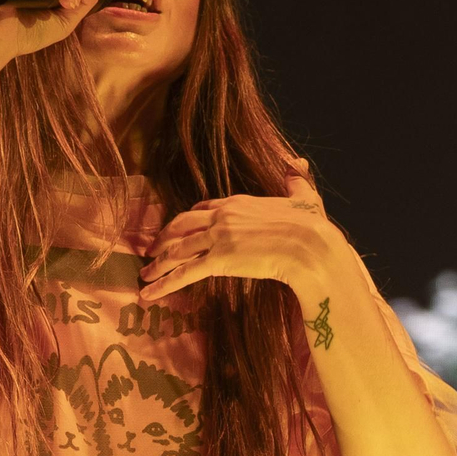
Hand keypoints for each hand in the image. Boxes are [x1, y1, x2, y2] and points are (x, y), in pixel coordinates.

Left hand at [138, 158, 335, 300]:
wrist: (311, 245)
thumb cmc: (312, 225)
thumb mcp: (304, 196)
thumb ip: (295, 180)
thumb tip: (296, 161)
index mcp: (238, 202)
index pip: (203, 209)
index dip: (187, 220)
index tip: (177, 229)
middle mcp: (222, 217)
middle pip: (181, 226)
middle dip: (164, 238)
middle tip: (151, 250)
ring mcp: (218, 237)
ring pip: (177, 251)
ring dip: (157, 264)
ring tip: (144, 275)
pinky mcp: (219, 260)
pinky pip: (184, 273)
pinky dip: (164, 284)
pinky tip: (149, 294)